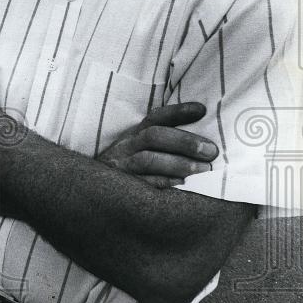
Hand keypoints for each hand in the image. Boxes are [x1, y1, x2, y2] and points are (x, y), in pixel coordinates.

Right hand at [98, 102, 218, 187]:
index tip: (202, 110)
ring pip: (148, 159)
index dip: (178, 112)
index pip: (156, 118)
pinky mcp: (121, 187)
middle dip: (184, 141)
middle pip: (154, 136)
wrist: (91, 192)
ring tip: (204, 169)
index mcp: (134, 135)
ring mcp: (122, 167)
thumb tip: (203, 138)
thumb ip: (164, 142)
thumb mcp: (139, 151)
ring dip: (178, 163)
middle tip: (211, 150)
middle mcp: (126, 147)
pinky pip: (143, 184)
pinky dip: (164, 182)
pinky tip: (183, 184)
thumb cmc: (128, 170)